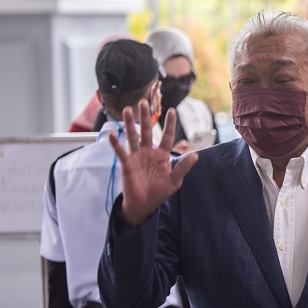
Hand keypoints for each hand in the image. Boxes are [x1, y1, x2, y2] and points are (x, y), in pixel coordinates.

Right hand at [110, 101, 198, 224]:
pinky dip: (116, 144)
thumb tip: (195, 155)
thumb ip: (183, 168)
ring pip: (133, 137)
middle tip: (143, 103)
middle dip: (145, 117)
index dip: (170, 124)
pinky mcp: (127, 164)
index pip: (167, 136)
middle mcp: (149, 152)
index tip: (172, 111)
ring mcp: (137, 156)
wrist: (144, 205)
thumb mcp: (174, 181)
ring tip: (127, 110)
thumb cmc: (159, 192)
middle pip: (148, 131)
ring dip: (130, 124)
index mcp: (162, 155)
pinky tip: (112, 134)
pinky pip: (121, 152)